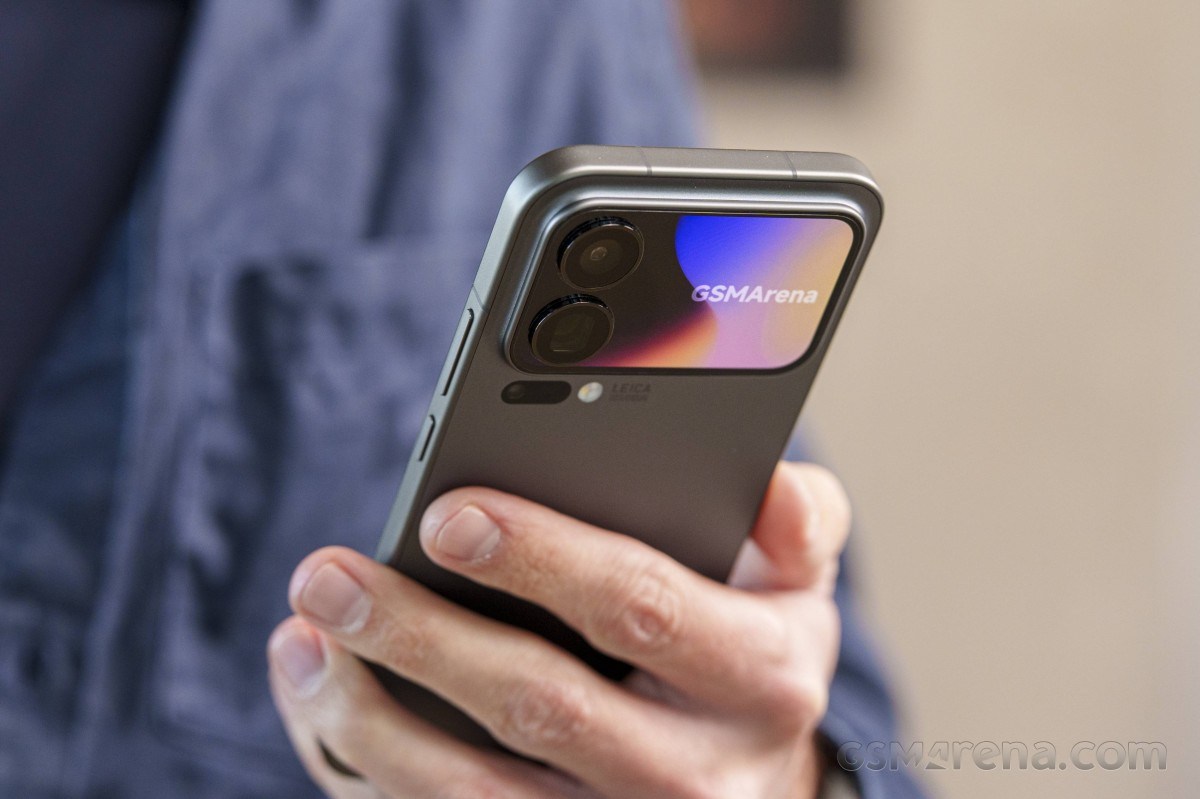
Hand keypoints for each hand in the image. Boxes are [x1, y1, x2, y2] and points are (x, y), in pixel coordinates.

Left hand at [268, 461, 849, 797]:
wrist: (748, 780)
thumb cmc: (749, 648)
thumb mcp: (796, 583)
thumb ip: (799, 520)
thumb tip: (771, 483)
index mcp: (760, 678)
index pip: (642, 606)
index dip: (540, 557)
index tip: (447, 512)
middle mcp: (694, 774)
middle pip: (539, 705)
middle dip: (423, 634)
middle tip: (329, 573)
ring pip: (475, 793)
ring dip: (368, 716)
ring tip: (302, 635)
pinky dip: (362, 768)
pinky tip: (319, 699)